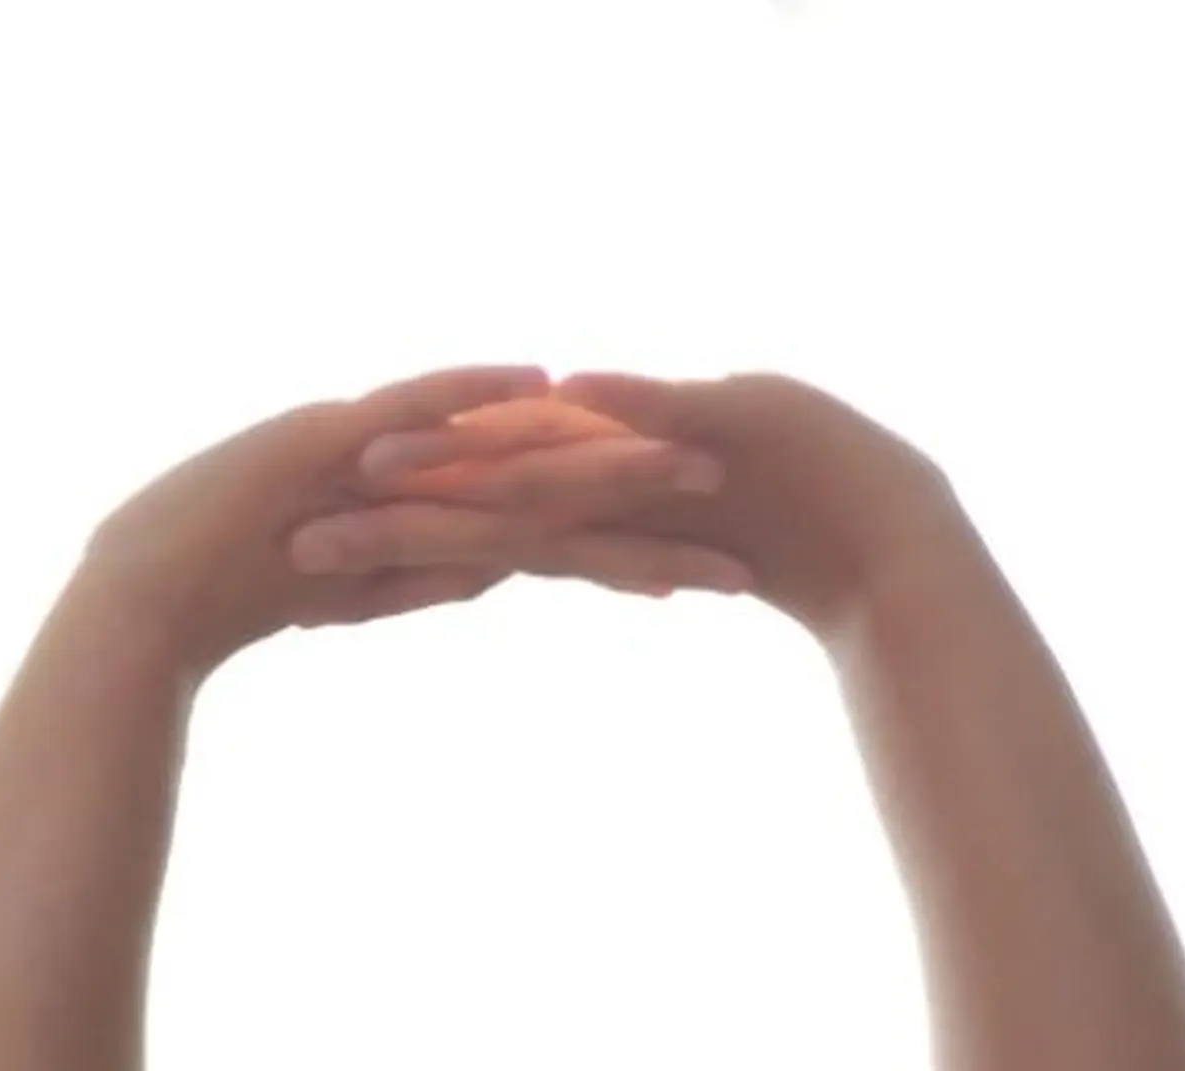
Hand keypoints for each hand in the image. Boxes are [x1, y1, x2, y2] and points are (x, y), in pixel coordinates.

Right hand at [74, 363, 753, 673]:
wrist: (143, 603)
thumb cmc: (229, 599)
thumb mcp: (351, 594)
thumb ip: (423, 573)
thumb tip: (502, 565)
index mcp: (426, 509)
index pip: (542, 528)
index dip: (624, 542)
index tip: (706, 562)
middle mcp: (414, 470)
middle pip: (543, 481)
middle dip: (640, 496)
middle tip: (737, 501)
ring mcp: (375, 453)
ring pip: (498, 446)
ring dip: (585, 445)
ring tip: (676, 455)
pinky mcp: (326, 441)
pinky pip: (411, 409)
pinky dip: (470, 396)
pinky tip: (540, 386)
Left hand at [335, 368, 958, 645]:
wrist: (881, 546)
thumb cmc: (787, 551)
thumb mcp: (664, 562)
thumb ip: (596, 550)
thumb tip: (508, 561)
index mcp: (594, 504)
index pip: (481, 521)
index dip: (400, 537)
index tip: (318, 563)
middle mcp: (615, 466)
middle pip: (489, 486)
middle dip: (396, 507)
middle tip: (302, 524)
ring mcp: (665, 447)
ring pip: (551, 453)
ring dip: (472, 455)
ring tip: (386, 463)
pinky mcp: (733, 423)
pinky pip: (668, 419)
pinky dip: (622, 409)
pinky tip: (569, 394)